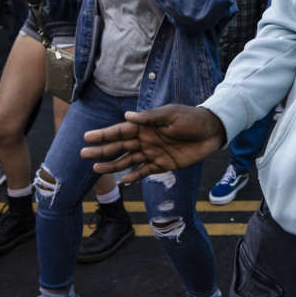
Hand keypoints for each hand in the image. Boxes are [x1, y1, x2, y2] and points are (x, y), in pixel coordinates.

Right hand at [81, 105, 227, 184]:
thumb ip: (150, 117)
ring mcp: (153, 153)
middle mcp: (145, 140)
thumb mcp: (171, 114)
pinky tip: (123, 181)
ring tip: (96, 169)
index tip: (87, 137)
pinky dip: (134, 176)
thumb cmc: (191, 119)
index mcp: (145, 126)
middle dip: (102, 151)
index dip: (104, 134)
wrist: (212, 132)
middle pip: (119, 147)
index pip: (120, 130)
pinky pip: (145, 171)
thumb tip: (127, 116)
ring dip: (113, 165)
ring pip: (128, 160)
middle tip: (84, 154)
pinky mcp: (163, 165)